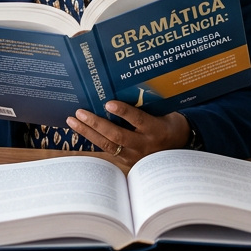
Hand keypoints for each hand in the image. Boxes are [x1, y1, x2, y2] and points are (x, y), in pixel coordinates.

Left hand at [66, 101, 190, 163]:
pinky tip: (80, 129)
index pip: (138, 120)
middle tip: (80, 112)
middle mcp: (144, 145)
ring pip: (108, 145)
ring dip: (88, 132)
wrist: (178, 149)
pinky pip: (108, 149)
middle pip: (117, 135)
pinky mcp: (127, 161)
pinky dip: (92, 138)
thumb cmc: (168, 124)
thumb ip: (147, 105)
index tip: (108, 104)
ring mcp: (135, 155)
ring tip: (72, 121)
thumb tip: (123, 89)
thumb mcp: (164, 113)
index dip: (123, 112)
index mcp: (156, 129)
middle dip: (96, 123)